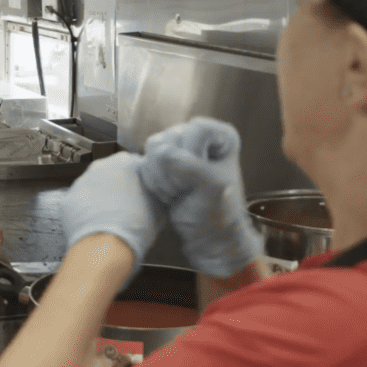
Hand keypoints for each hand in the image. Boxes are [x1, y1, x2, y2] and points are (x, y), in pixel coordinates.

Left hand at [60, 152, 164, 281]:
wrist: (105, 246)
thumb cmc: (135, 227)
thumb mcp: (159, 207)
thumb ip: (155, 193)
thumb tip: (155, 194)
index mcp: (125, 162)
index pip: (136, 164)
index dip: (141, 181)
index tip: (144, 193)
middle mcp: (99, 166)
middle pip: (111, 173)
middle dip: (118, 187)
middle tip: (128, 207)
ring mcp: (80, 182)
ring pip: (93, 187)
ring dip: (101, 198)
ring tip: (111, 219)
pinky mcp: (67, 199)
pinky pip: (80, 203)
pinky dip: (86, 211)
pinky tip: (96, 225)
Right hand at [138, 117, 263, 277]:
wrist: (207, 237)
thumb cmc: (218, 214)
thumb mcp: (212, 188)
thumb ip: (189, 167)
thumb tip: (163, 155)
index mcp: (221, 136)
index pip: (196, 129)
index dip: (193, 154)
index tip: (201, 176)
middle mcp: (198, 136)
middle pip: (171, 138)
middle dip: (175, 169)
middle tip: (188, 189)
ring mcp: (177, 148)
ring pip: (153, 149)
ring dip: (163, 177)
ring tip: (179, 192)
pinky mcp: (160, 162)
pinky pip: (145, 163)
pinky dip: (154, 182)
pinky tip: (169, 193)